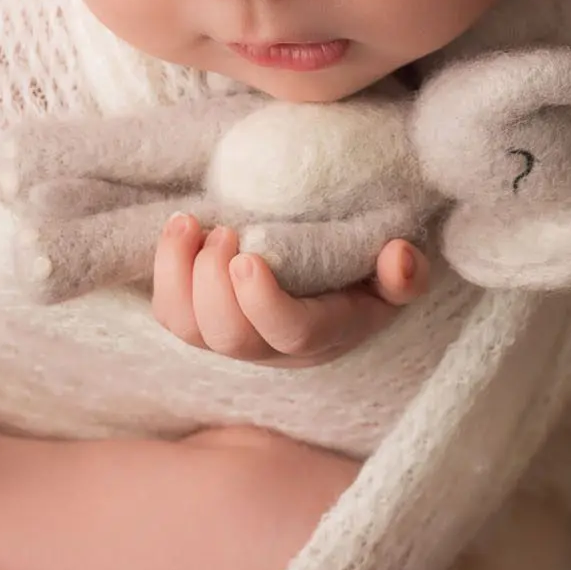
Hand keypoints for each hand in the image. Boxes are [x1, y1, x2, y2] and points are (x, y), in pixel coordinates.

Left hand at [151, 214, 427, 367]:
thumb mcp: (395, 276)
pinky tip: (180, 227)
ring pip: (188, 328)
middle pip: (230, 337)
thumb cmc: (366, 274)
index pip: (290, 334)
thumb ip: (405, 273)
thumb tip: (400, 256)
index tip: (247, 258)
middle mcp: (272, 346)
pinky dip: (164, 271)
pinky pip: (170, 311)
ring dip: (178, 275)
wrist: (333, 281)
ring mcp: (232, 336)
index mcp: (324, 332)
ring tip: (190, 223)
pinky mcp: (201, 320)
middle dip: (213, 284)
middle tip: (225, 232)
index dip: (263, 303)